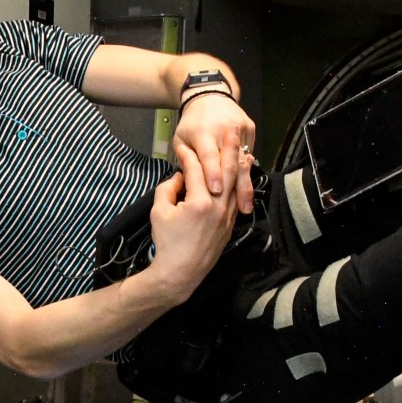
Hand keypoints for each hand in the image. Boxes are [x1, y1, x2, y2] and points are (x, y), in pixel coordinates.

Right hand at [140, 154, 238, 302]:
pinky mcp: (230, 224)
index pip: (196, 169)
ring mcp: (228, 215)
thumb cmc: (167, 243)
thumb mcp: (159, 212)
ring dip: (239, 162)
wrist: (181, 273)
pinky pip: (237, 197)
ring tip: (242, 145)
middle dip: (229, 148)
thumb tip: (180, 178)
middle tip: (232, 129)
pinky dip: (239, 182)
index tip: (182, 147)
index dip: (187, 156)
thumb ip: (168, 188)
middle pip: (226, 170)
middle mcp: (219, 206)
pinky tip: (240, 173)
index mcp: (199, 201)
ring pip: (236, 183)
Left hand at [171, 93, 256, 214]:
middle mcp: (223, 130)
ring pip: (244, 162)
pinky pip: (249, 157)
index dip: (212, 172)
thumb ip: (185, 159)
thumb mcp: (180, 139)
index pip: (208, 155)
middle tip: (238, 209)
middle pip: (231, 162)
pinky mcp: (250, 130)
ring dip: (246, 186)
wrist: (210, 97)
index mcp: (203, 132)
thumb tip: (187, 184)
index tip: (215, 190)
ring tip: (245, 207)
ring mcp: (240, 129)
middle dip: (236, 186)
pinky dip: (248, 176)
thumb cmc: (191, 124)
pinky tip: (247, 195)